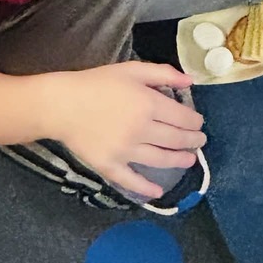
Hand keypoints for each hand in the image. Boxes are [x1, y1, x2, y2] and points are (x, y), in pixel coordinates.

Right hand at [46, 61, 205, 198]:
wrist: (62, 104)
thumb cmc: (98, 83)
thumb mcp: (133, 70)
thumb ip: (164, 74)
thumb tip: (191, 82)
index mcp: (149, 104)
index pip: (182, 117)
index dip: (195, 121)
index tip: (199, 122)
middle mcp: (141, 130)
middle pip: (175, 139)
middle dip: (192, 141)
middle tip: (199, 141)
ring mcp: (125, 151)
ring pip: (160, 160)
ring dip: (179, 161)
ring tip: (189, 160)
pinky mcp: (109, 166)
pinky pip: (131, 181)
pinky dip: (146, 188)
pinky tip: (158, 192)